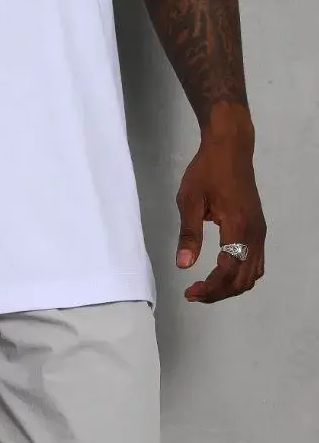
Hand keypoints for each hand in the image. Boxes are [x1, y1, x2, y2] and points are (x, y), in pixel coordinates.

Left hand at [175, 128, 265, 302]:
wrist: (230, 149)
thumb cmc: (207, 170)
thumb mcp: (190, 199)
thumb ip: (188, 233)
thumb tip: (184, 265)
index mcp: (238, 227)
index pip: (228, 270)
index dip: (210, 287)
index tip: (190, 293)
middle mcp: (255, 235)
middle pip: (242, 278)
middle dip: (219, 292)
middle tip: (194, 293)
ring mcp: (260, 232)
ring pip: (252, 274)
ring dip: (230, 286)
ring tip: (206, 287)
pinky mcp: (258, 229)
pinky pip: (255, 262)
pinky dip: (241, 275)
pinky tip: (222, 273)